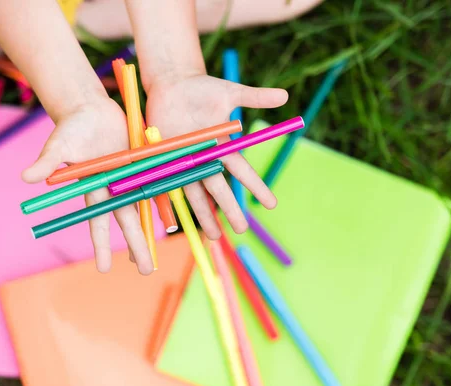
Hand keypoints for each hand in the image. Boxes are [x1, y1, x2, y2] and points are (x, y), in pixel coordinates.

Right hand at [22, 95, 154, 274]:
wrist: (89, 108)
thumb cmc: (70, 126)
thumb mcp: (58, 144)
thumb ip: (46, 162)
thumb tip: (26, 178)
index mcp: (93, 188)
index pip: (98, 222)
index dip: (102, 246)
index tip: (105, 269)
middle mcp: (112, 187)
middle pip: (127, 221)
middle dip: (136, 246)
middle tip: (145, 271)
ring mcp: (128, 176)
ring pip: (142, 206)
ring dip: (151, 228)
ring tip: (159, 250)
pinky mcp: (140, 162)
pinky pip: (155, 183)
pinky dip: (163, 198)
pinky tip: (171, 216)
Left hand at [145, 74, 287, 238]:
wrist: (172, 84)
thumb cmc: (202, 89)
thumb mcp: (230, 92)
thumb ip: (256, 97)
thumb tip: (286, 96)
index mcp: (222, 146)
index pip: (242, 171)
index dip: (256, 187)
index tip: (272, 204)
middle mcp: (204, 158)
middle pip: (219, 188)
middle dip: (230, 209)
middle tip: (241, 229)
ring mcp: (184, 161)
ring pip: (195, 192)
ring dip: (204, 214)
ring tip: (213, 236)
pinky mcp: (164, 158)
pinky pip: (166, 181)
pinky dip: (168, 199)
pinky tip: (174, 221)